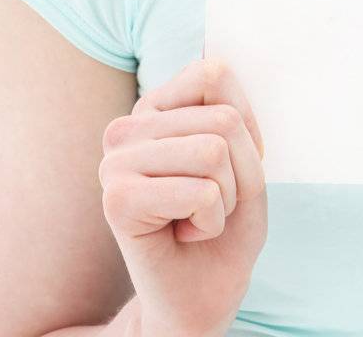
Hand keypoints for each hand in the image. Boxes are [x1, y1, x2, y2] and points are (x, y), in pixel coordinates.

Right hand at [99, 57, 267, 336]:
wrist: (202, 296)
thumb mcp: (246, 156)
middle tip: (211, 203)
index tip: (229, 165)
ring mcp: (115, 161)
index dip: (245, 124)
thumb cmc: (227, 225)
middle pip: (223, 119)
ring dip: (225, 197)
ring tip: (198, 217)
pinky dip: (211, 222)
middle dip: (239, 171)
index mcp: (154, 106)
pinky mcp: (117, 199)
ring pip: (214, 152)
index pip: (215, 74)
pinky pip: (202, 192)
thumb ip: (231, 111)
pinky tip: (185, 234)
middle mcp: (127, 126)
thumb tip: (213, 66)